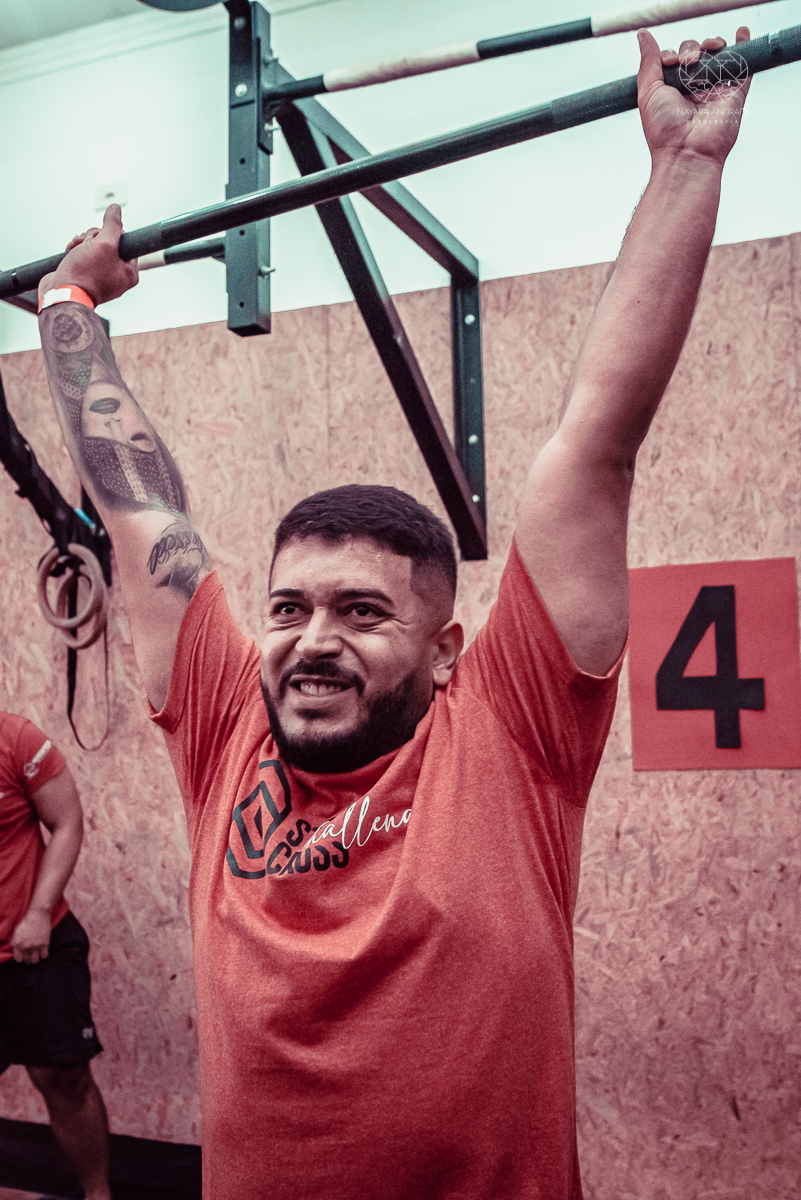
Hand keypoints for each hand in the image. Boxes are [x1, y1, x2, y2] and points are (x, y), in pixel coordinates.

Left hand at [11, 907, 50, 963]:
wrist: (38, 915)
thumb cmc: (27, 922)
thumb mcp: (16, 932)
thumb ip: (15, 943)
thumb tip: (17, 951)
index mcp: (17, 944)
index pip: (18, 959)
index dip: (21, 958)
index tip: (24, 955)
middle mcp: (26, 947)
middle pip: (27, 960)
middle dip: (28, 958)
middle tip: (31, 954)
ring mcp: (35, 946)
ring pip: (35, 960)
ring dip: (35, 959)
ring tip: (37, 954)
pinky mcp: (45, 944)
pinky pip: (44, 956)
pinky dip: (44, 955)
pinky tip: (43, 951)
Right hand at [38, 203, 138, 305]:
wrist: (61, 294)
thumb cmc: (85, 274)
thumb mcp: (105, 244)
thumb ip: (113, 225)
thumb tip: (116, 208)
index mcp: (128, 272)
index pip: (125, 241)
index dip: (110, 233)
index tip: (101, 237)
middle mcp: (117, 275)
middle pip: (108, 241)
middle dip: (93, 238)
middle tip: (87, 245)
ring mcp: (100, 275)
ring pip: (93, 245)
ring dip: (82, 242)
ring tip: (75, 249)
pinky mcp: (85, 273)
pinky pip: (83, 253)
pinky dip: (75, 249)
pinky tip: (69, 252)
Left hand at [637, 26, 750, 166]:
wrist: (687, 152)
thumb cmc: (664, 129)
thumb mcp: (648, 92)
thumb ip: (648, 62)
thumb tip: (643, 35)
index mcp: (672, 90)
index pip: (674, 59)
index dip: (672, 54)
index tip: (671, 62)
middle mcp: (693, 89)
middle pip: (695, 52)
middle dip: (690, 48)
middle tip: (687, 61)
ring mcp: (715, 89)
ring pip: (716, 54)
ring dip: (711, 43)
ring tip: (706, 51)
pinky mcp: (734, 92)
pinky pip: (743, 65)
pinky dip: (742, 46)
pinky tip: (740, 33)